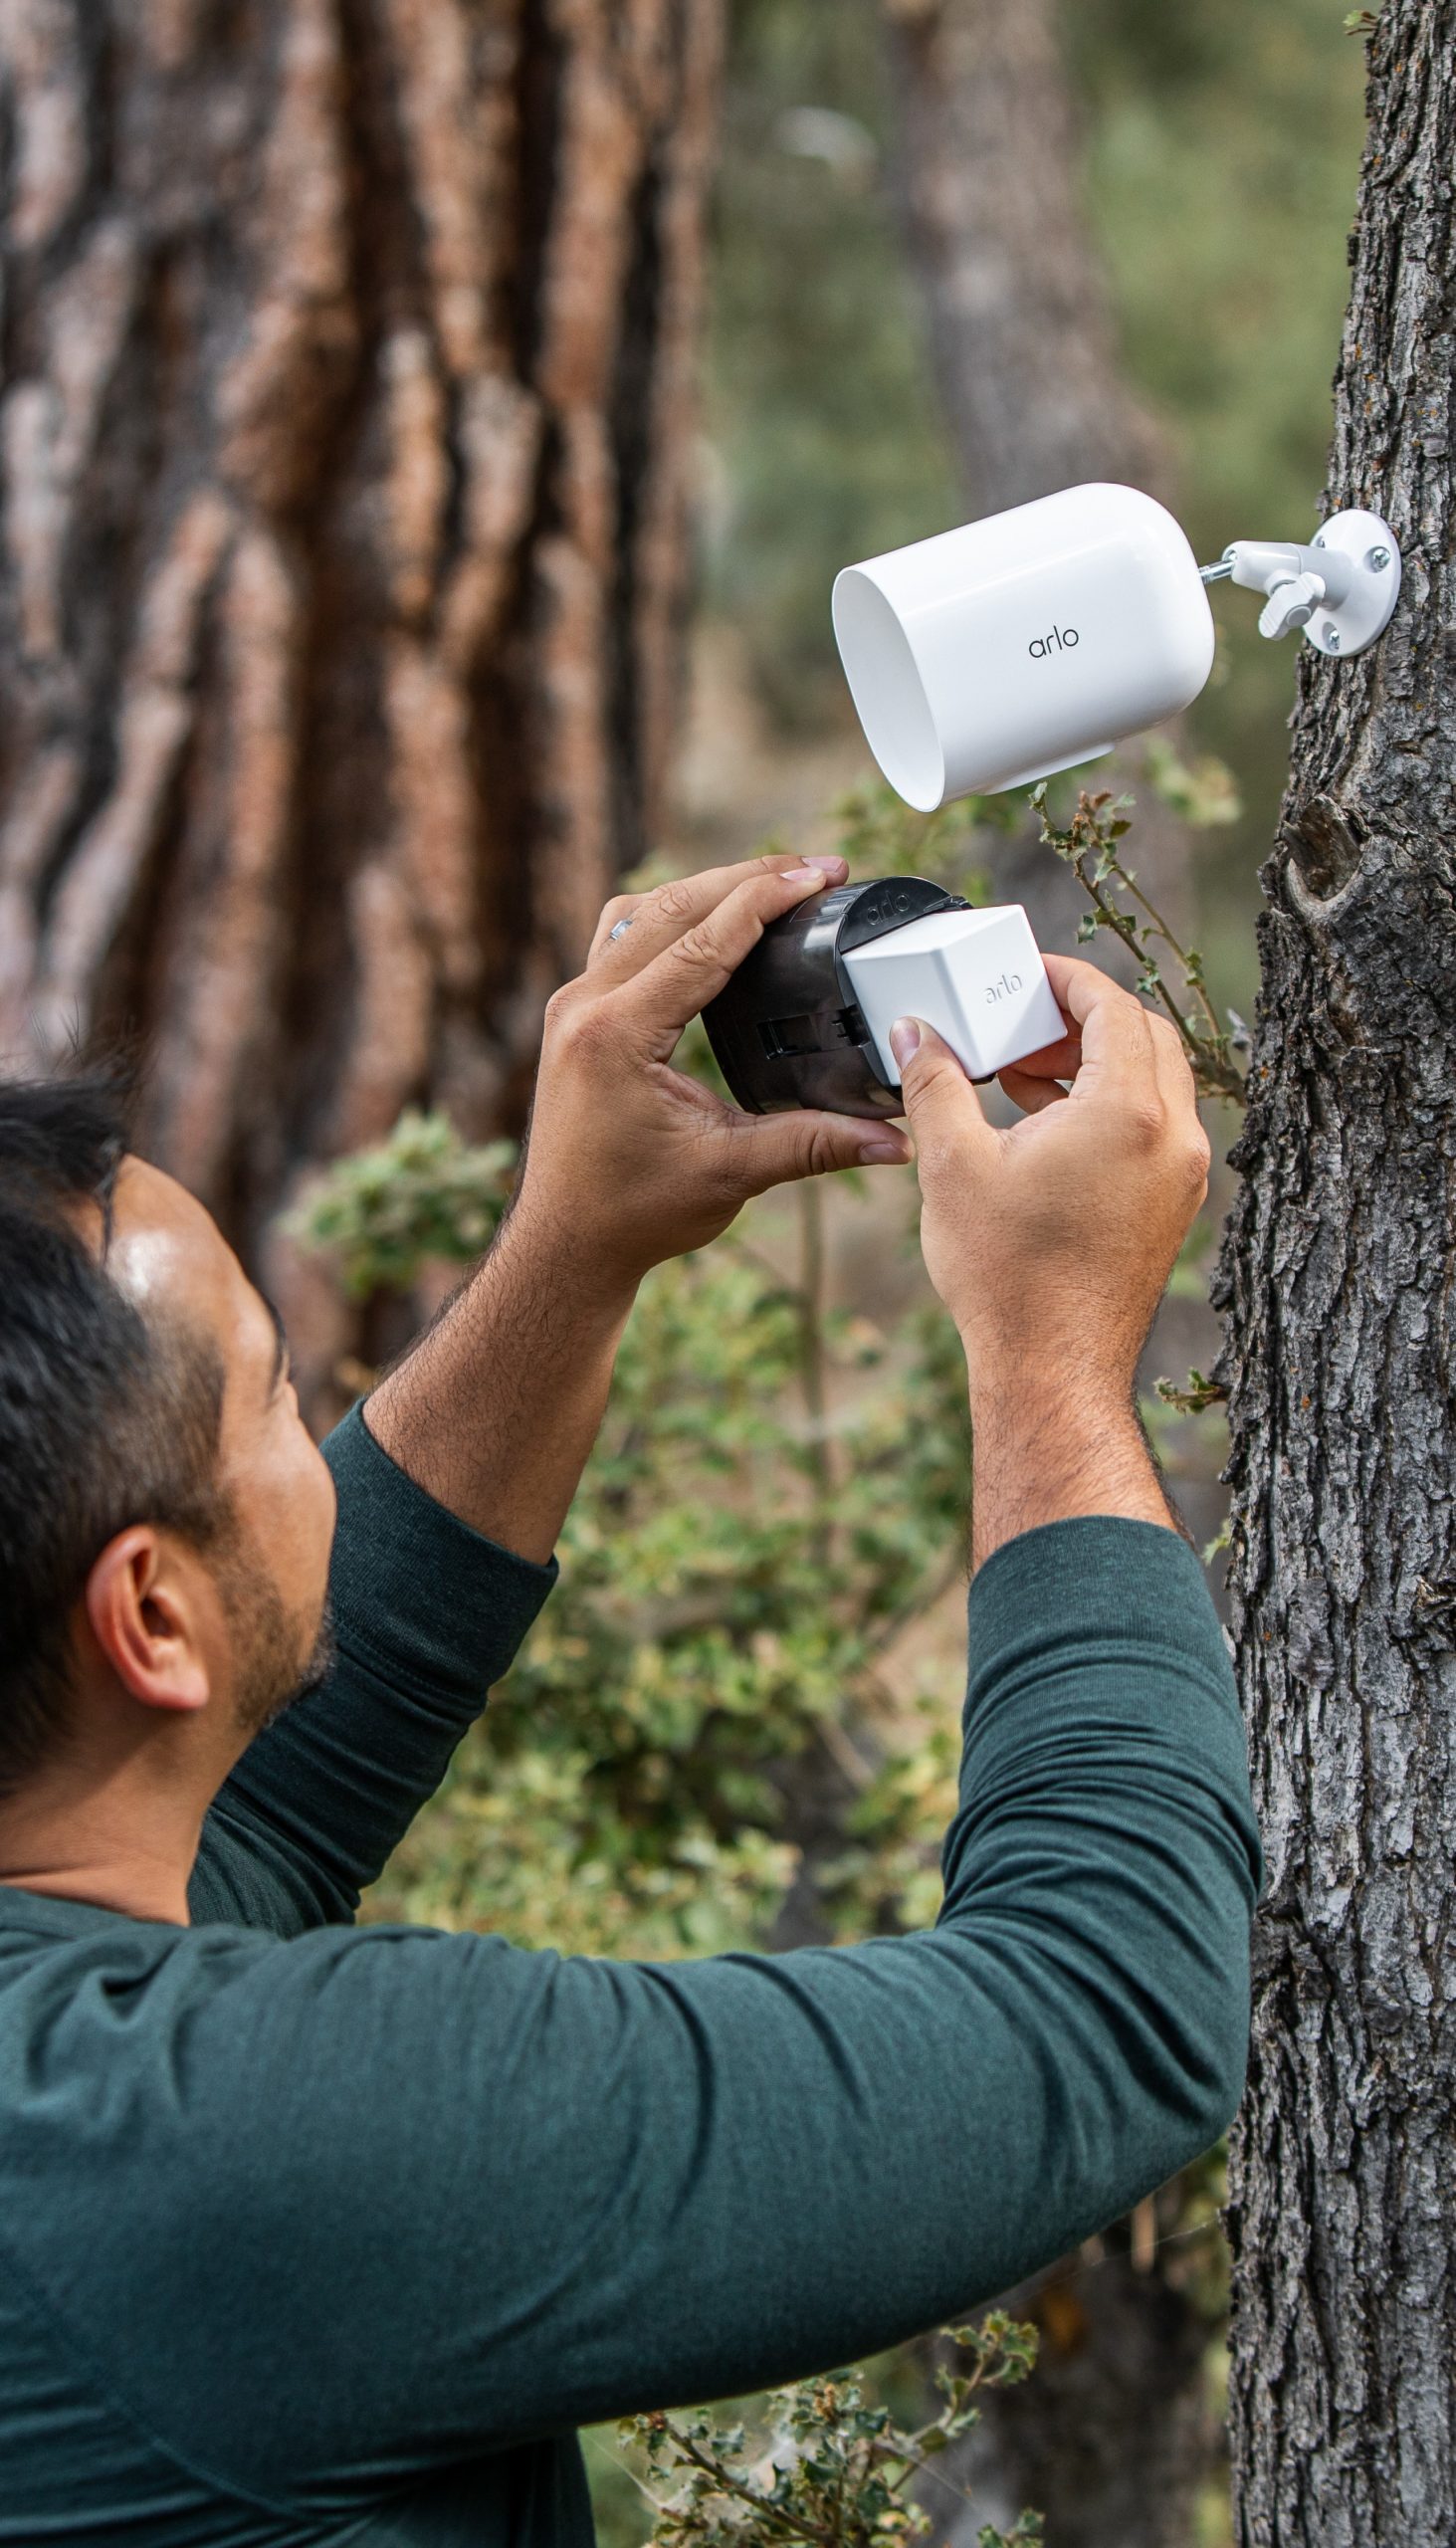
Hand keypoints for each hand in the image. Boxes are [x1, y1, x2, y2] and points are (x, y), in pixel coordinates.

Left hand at [509, 854, 913, 1301]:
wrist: (565, 1244)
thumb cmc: (632, 1215)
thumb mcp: (730, 1175)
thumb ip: (813, 1146)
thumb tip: (894, 1140)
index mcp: (616, 1035)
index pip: (703, 941)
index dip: (767, 899)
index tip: (820, 873)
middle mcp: (584, 1006)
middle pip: (671, 907)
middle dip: (747, 878)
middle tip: (815, 869)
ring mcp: (574, 1005)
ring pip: (642, 912)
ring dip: (706, 888)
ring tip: (772, 884)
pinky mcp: (577, 1015)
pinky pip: (624, 936)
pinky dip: (673, 917)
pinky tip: (714, 924)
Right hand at [892, 954, 1208, 1403]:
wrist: (1052, 1369)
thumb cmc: (1009, 1276)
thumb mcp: (954, 1165)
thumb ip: (935, 1082)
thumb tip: (915, 1033)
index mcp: (1128, 1112)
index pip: (1115, 1007)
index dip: (1070, 980)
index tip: (1031, 975)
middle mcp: (1173, 1137)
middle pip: (1147, 1037)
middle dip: (1086, 1018)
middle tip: (1026, 1023)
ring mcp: (1181, 1176)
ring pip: (1156, 1084)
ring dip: (1098, 1063)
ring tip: (1026, 1074)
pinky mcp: (1173, 1208)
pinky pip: (1155, 1129)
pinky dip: (1112, 1108)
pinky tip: (1049, 1128)